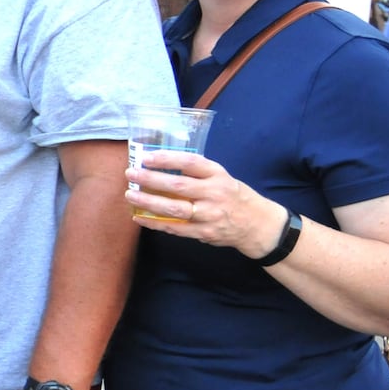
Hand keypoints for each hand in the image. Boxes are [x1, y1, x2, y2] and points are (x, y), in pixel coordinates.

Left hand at [124, 149, 288, 257]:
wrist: (257, 224)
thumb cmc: (233, 196)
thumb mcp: (221, 177)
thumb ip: (197, 173)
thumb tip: (160, 165)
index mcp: (218, 175)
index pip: (190, 162)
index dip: (167, 159)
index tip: (146, 157)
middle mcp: (214, 193)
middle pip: (178, 186)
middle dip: (151, 179)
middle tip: (131, 174)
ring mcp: (209, 215)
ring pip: (174, 209)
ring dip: (149, 202)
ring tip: (131, 195)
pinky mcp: (204, 232)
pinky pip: (175, 228)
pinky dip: (155, 223)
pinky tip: (139, 216)